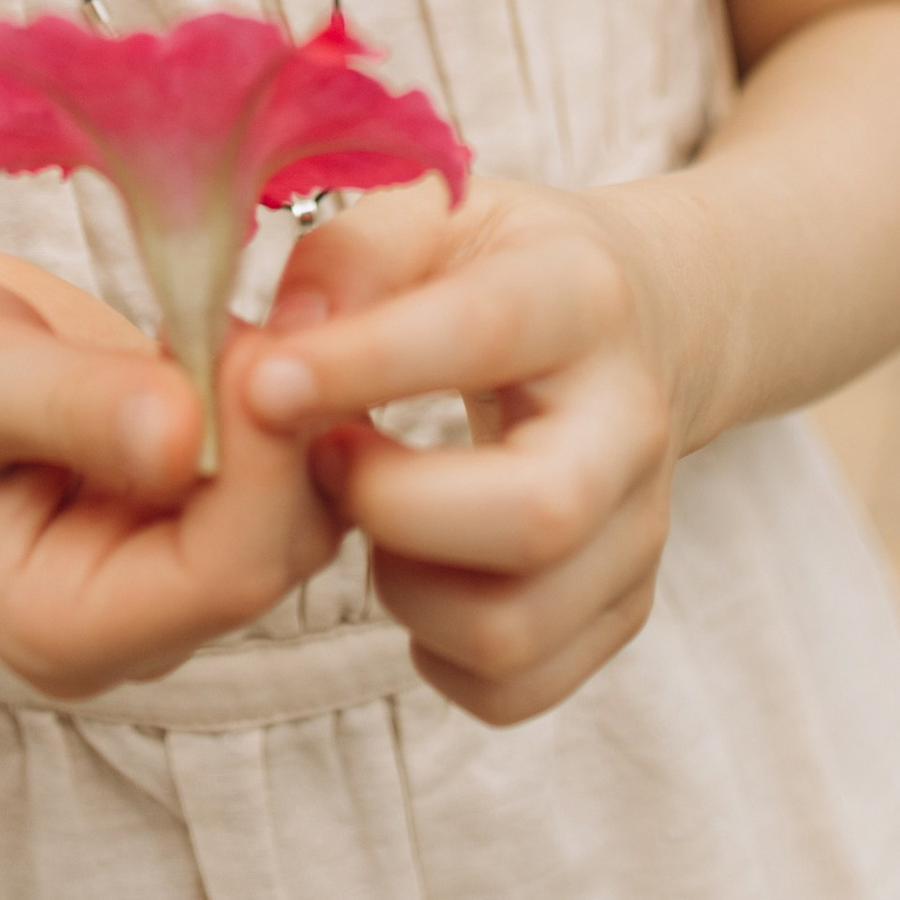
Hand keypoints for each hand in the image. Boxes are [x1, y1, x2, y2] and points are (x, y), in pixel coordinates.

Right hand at [0, 250, 339, 702]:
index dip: (264, 459)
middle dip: (288, 427)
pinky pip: (288, 467)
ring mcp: (170, 574)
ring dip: (294, 407)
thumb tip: (182, 432)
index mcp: (61, 627)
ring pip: (305, 506)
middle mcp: (132, 625)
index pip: (226, 572)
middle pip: (281, 545)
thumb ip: (67, 406)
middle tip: (257, 307)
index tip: (253, 337)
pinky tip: (231, 331)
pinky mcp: (196, 514)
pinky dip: (283, 396)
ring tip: (229, 313)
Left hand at [244, 179, 689, 727]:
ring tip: (372, 515)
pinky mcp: (622, 607)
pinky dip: (435, 654)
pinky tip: (415, 572)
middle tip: (328, 459)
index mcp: (581, 295)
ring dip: (402, 588)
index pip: (486, 333)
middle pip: (537, 515)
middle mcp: (630, 421)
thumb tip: (281, 344)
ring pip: (513, 628)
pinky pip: (512, 687)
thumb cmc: (502, 265)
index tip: (263, 382)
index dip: (367, 364)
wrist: (635, 323)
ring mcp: (637, 529)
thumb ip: (353, 256)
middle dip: (394, 505)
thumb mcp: (438, 212)